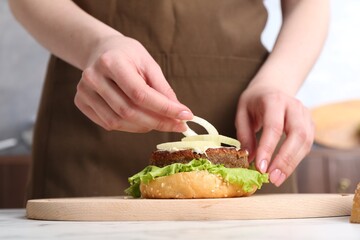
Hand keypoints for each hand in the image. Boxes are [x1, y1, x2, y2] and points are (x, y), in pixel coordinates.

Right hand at [74, 35, 192, 132]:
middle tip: (178, 125)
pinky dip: (130, 127)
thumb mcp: (148, 63)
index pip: (140, 93)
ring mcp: (84, 91)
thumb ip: (162, 88)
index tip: (186, 116)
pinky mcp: (81, 102)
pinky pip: (108, 124)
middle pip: (129, 111)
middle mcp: (93, 77)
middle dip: (158, 122)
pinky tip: (142, 121)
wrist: (101, 50)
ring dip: (145, 127)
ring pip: (118, 122)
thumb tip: (178, 113)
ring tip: (161, 122)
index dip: (165, 109)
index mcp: (111, 62)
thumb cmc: (128, 55)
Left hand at [235, 86, 313, 185]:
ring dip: (292, 163)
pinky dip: (296, 160)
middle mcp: (294, 106)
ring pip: (306, 142)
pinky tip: (283, 170)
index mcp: (274, 100)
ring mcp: (305, 115)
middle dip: (285, 159)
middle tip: (272, 178)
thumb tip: (249, 159)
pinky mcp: (310, 125)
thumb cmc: (255, 102)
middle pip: (297, 135)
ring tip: (276, 179)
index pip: (274, 126)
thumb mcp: (242, 113)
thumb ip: (245, 135)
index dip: (268, 148)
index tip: (261, 167)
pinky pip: (307, 145)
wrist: (272, 87)